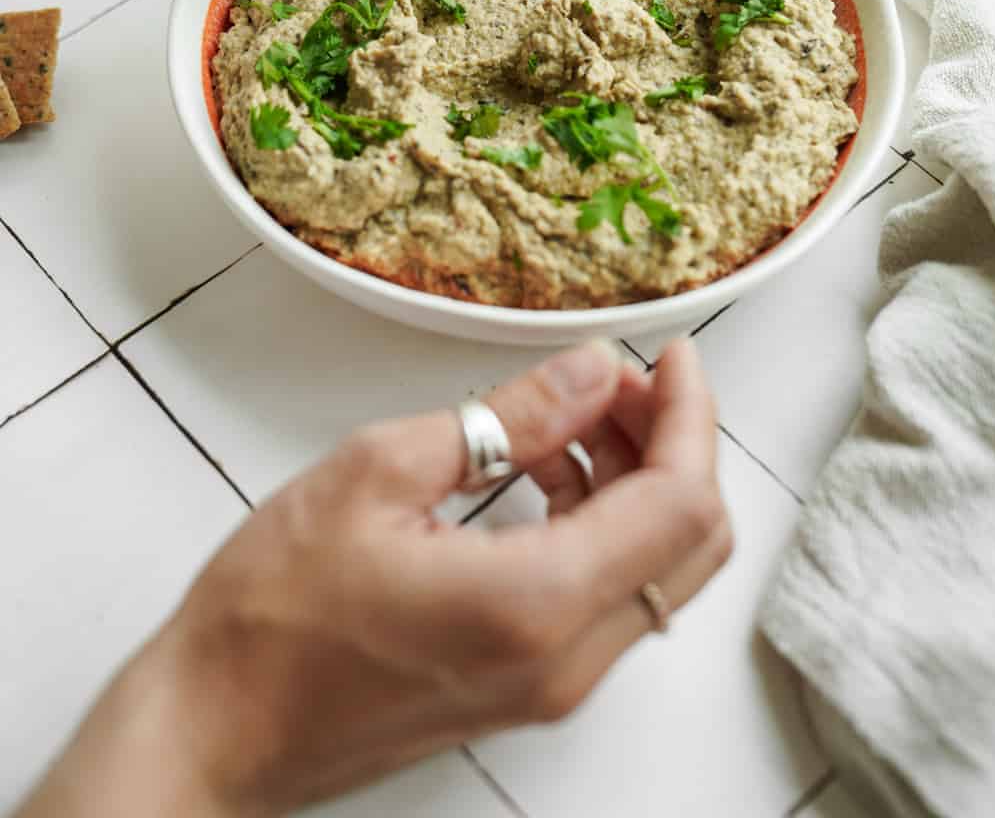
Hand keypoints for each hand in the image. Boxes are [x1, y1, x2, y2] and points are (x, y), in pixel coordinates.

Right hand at [21, 340, 728, 816]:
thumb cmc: (273, 614)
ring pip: (654, 570)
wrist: (214, 726)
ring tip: (574, 413)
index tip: (675, 355)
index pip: (679, 504)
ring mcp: (549, 684)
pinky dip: (601, 523)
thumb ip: (507, 417)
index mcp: (536, 603)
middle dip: (672, 444)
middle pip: (688, 543)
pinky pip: (605, 597)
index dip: (691, 416)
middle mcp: (565, 660)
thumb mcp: (381, 471)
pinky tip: (542, 470)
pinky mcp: (525, 685)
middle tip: (621, 379)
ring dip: (636, 480)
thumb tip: (591, 369)